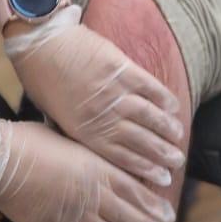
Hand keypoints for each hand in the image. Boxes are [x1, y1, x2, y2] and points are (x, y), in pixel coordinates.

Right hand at [0, 112, 176, 221]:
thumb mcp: (69, 138)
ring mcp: (74, 214)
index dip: (153, 204)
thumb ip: (89, 152)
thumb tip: (102, 151)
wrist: (1, 161)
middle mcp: (91, 193)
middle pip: (129, 215)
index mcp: (96, 168)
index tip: (168, 214)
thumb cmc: (31, 141)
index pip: (134, 190)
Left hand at [4, 11, 185, 183]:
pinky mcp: (121, 68)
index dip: (145, 168)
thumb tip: (94, 149)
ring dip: (167, 128)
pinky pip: (149, 87)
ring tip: (179, 137)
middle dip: (162, 154)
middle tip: (177, 162)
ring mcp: (114, 91)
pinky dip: (163, 98)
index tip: (162, 178)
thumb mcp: (54, 116)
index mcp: (84, 131)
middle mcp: (102, 115)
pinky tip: (174, 107)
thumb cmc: (43, 79)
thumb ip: (77, 132)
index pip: (122, 157)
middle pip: (140, 140)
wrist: (41, 43)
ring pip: (149, 116)